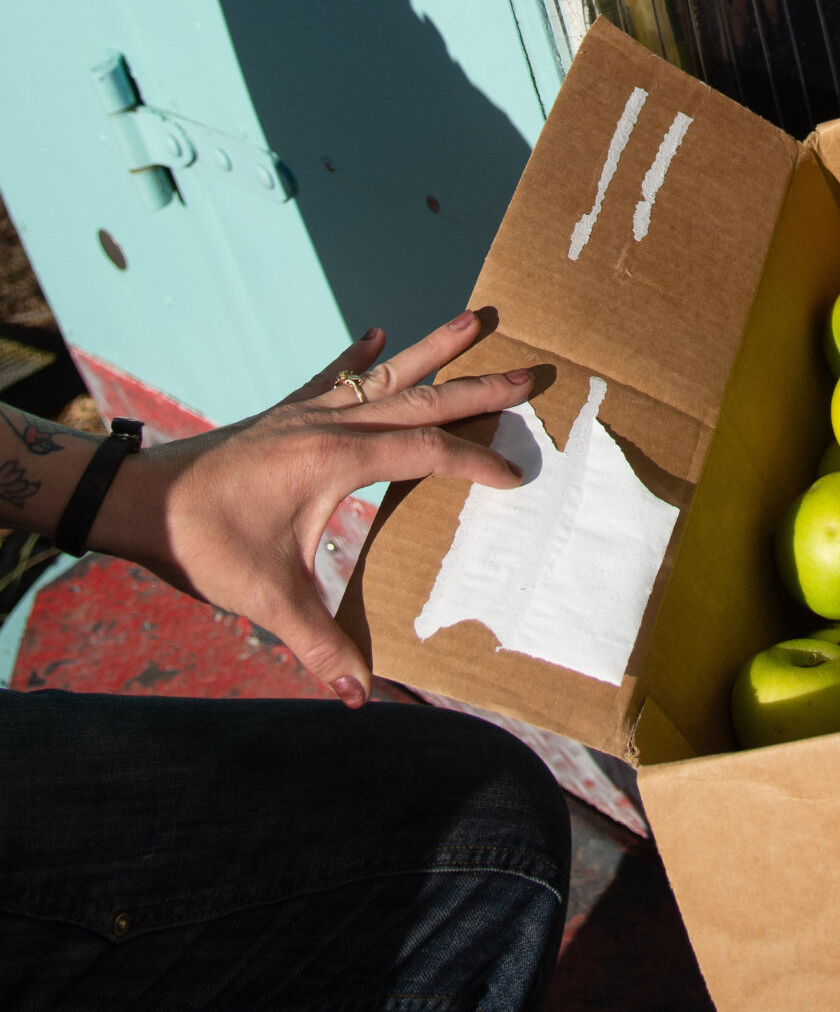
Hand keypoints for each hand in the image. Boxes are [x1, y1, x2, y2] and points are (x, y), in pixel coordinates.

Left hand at [91, 312, 530, 707]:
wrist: (137, 501)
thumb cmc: (201, 545)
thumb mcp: (264, 597)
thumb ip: (318, 643)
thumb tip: (360, 694)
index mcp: (335, 460)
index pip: (425, 453)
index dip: (475, 466)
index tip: (515, 477)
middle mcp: (328, 424)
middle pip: (419, 400)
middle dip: (478, 389)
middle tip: (529, 374)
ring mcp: (305, 412)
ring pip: (385, 375)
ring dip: (432, 350)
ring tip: (477, 317)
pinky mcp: (283, 414)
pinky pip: (333, 376)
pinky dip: (359, 356)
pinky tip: (377, 332)